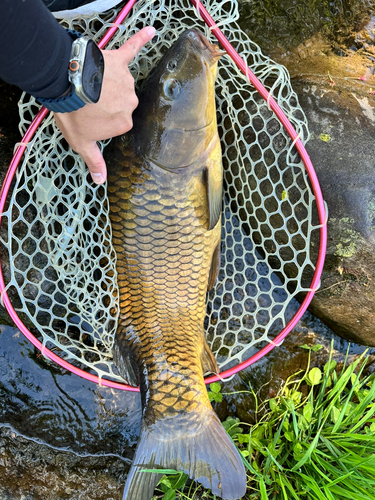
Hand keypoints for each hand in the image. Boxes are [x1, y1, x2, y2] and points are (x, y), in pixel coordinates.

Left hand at [53, 26, 154, 184]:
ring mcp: (128, 82)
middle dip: (107, 103)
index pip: (118, 122)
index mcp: (124, 123)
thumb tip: (101, 182)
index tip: (90, 116)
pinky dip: (141, 40)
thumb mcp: (82, 143)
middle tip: (89, 100)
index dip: (102, 120)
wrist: (66, 83)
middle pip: (122, 104)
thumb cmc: (75, 114)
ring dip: (109, 83)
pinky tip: (151, 31)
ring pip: (121, 84)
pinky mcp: (120, 61)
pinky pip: (133, 49)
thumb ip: (94, 161)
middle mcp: (131, 103)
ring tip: (91, 83)